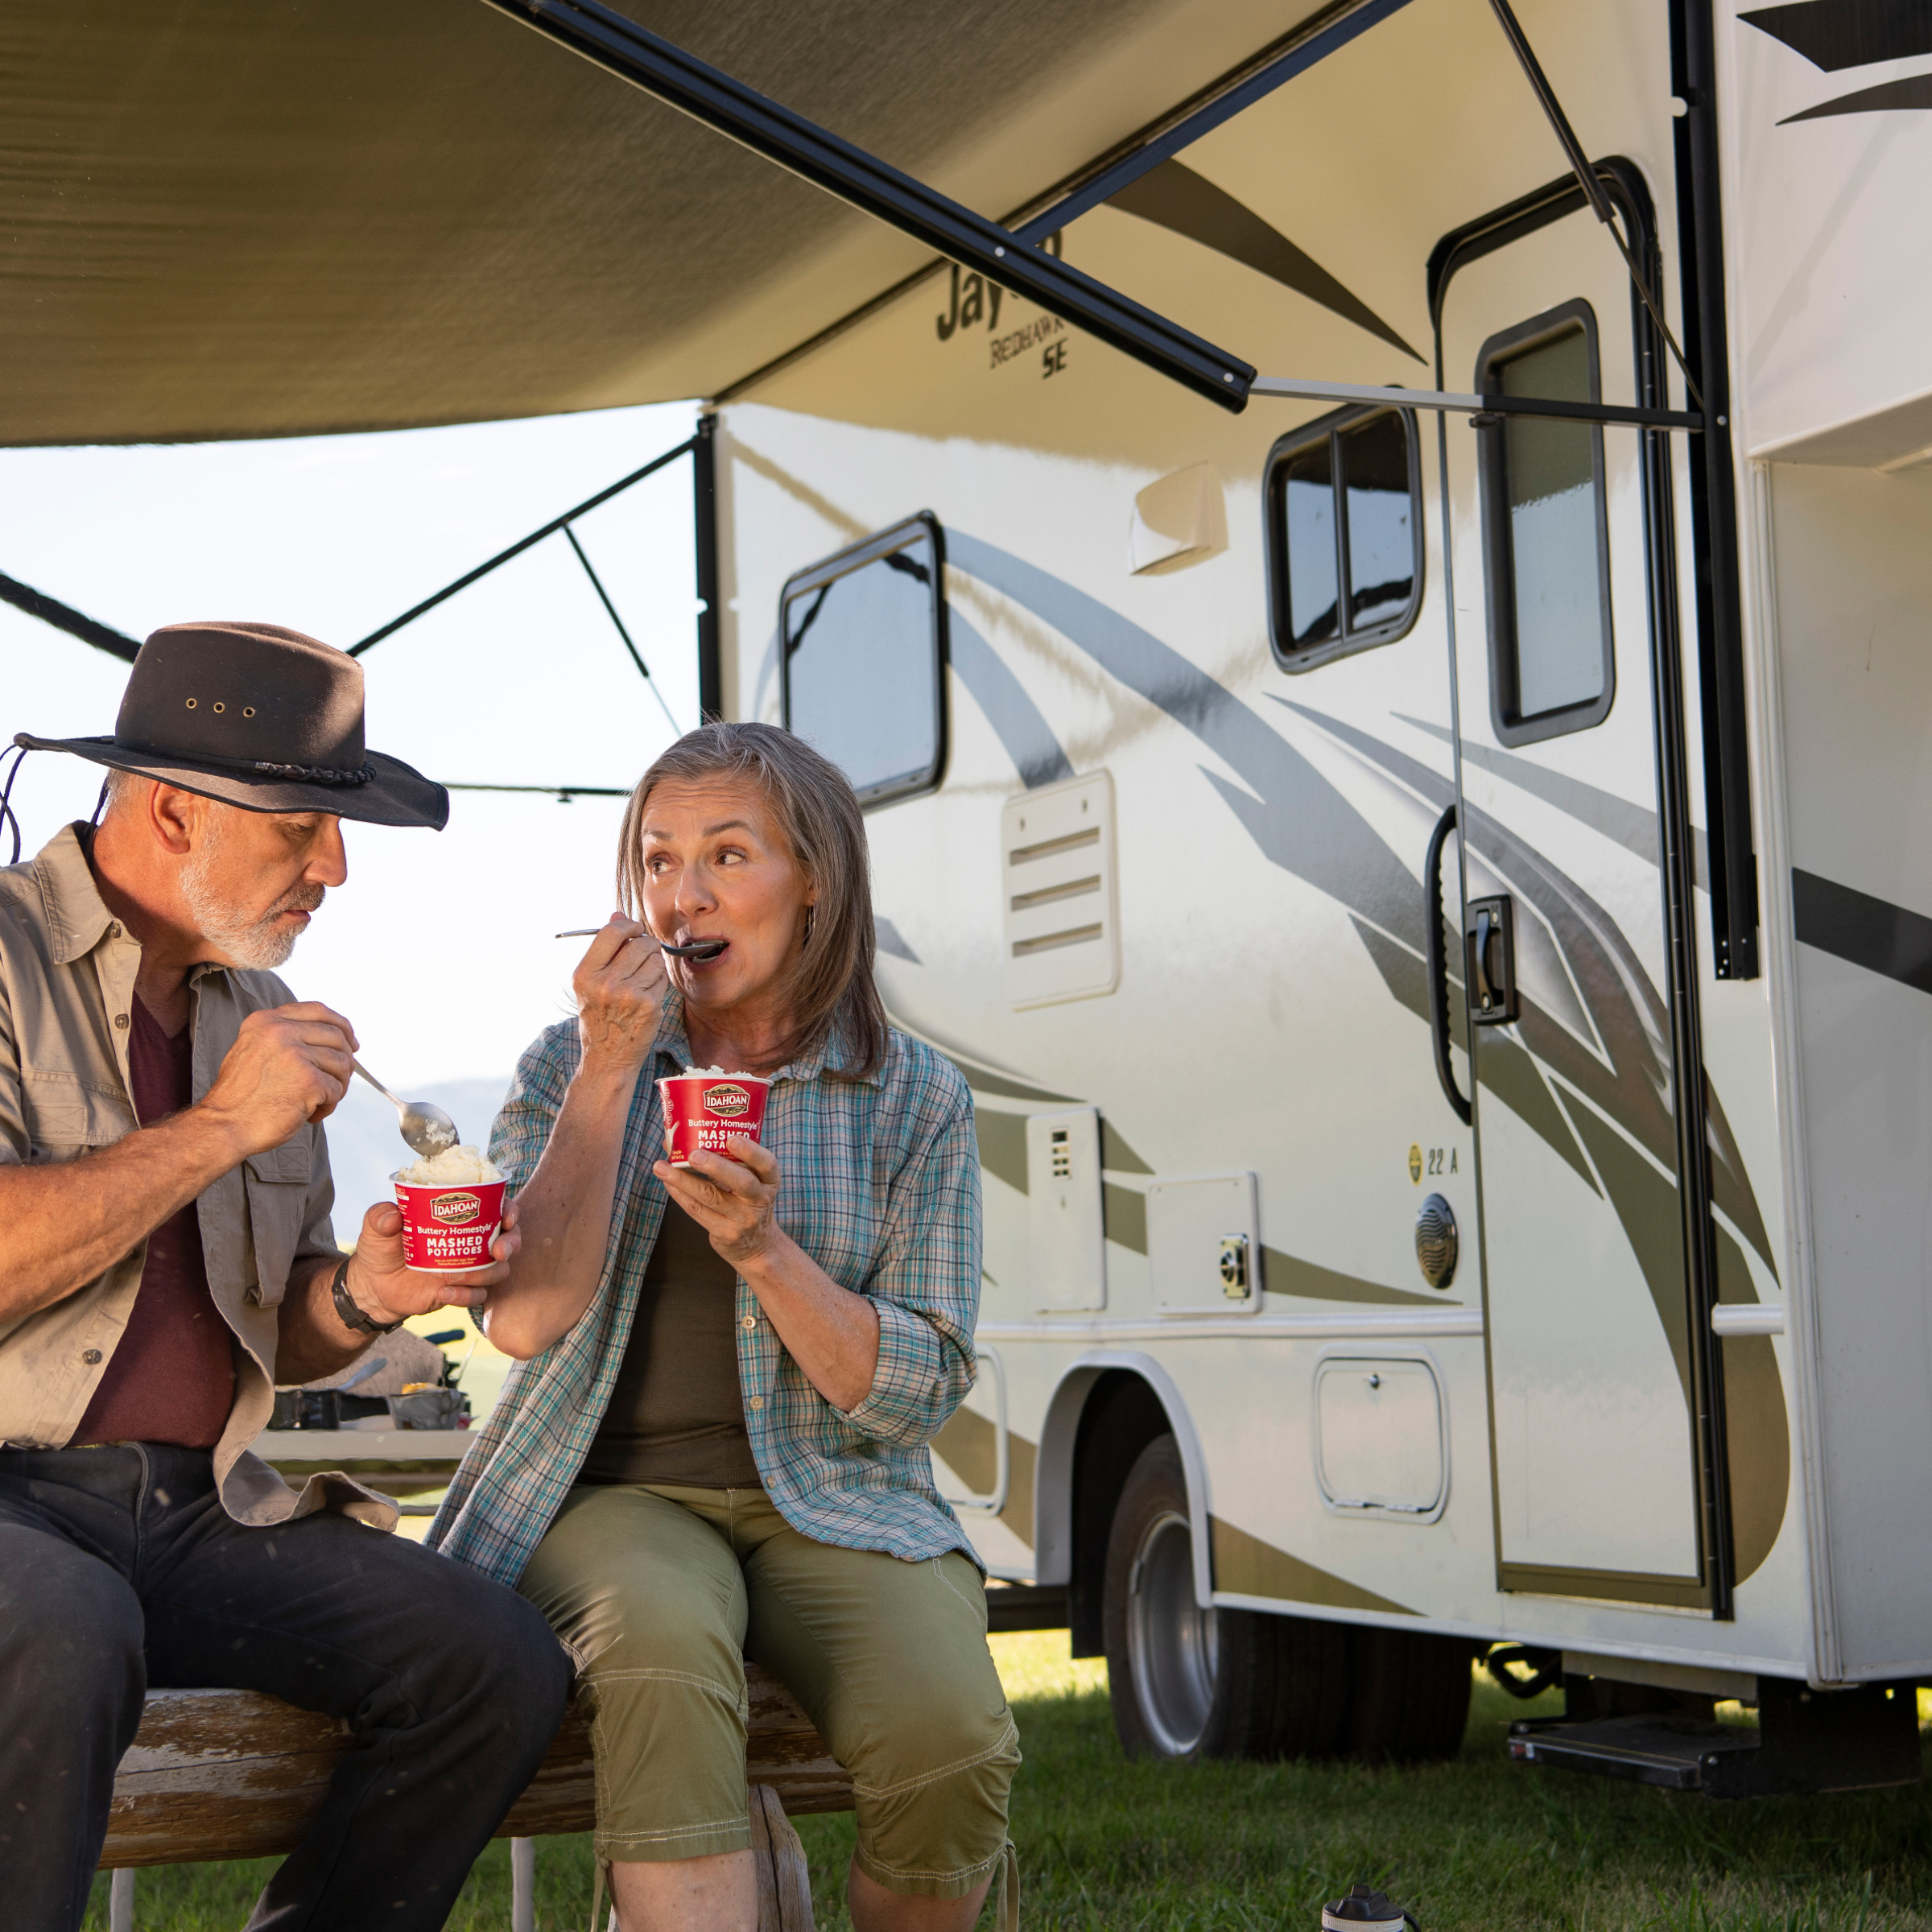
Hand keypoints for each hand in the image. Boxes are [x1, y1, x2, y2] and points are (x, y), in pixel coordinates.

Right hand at [199, 1001, 357, 1155]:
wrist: (224, 1125)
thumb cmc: (240, 1097)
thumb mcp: (253, 1049)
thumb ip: (284, 1037)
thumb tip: (328, 1036)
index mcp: (266, 1021)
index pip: (318, 1010)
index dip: (340, 1025)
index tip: (351, 1041)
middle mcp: (280, 1031)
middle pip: (336, 1037)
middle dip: (344, 1061)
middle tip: (337, 1081)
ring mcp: (295, 1054)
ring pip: (341, 1064)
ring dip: (336, 1087)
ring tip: (318, 1102)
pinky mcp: (308, 1079)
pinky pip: (336, 1089)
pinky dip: (328, 1105)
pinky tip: (311, 1114)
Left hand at [343, 1197, 521, 1325]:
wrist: (374, 1286)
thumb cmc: (381, 1248)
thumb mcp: (375, 1227)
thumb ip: (380, 1216)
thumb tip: (393, 1217)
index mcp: (459, 1217)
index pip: (495, 1207)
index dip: (509, 1210)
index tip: (506, 1218)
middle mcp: (471, 1241)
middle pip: (509, 1239)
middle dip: (511, 1244)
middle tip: (498, 1251)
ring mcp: (469, 1267)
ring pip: (498, 1271)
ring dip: (484, 1273)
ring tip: (451, 1276)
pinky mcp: (461, 1291)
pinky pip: (477, 1296)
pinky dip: (465, 1296)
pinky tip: (443, 1294)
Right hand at [574, 915, 667, 1075]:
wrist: (607, 1059)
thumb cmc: (599, 1017)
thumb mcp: (590, 983)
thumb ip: (605, 949)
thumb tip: (618, 915)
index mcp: (585, 974)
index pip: (612, 932)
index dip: (629, 926)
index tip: (634, 930)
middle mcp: (605, 983)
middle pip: (640, 944)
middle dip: (646, 946)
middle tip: (643, 957)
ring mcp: (629, 995)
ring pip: (655, 960)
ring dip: (654, 966)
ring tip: (641, 981)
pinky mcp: (650, 1006)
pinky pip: (663, 979)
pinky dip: (659, 983)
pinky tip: (647, 996)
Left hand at [655, 1139, 781, 1270]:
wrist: (756, 1244)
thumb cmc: (746, 1201)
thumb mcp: (751, 1181)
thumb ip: (726, 1160)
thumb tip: (678, 1139)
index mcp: (769, 1181)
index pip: (766, 1163)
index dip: (750, 1151)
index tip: (731, 1138)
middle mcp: (760, 1199)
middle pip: (741, 1181)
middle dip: (716, 1166)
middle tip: (693, 1155)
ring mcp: (743, 1219)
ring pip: (711, 1196)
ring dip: (683, 1180)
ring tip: (662, 1167)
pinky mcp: (726, 1233)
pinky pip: (698, 1211)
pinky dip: (680, 1195)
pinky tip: (668, 1183)